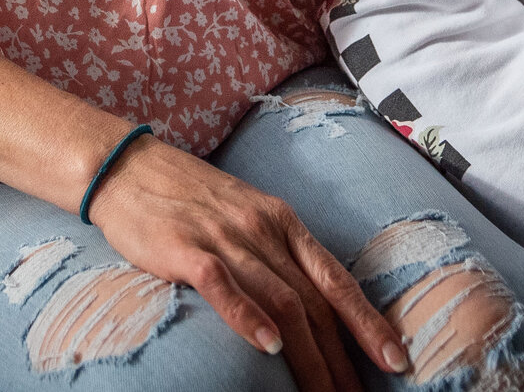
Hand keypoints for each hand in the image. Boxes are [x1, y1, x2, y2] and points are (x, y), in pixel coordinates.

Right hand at [89, 137, 407, 391]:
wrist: (127, 165)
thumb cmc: (187, 198)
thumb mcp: (245, 216)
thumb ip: (276, 255)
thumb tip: (309, 307)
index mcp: (282, 222)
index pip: (335, 279)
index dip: (368, 322)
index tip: (396, 359)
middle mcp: (262, 229)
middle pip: (313, 301)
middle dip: (344, 356)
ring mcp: (225, 238)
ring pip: (280, 301)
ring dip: (308, 355)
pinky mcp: (185, 247)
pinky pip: (223, 284)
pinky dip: (248, 317)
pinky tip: (268, 347)